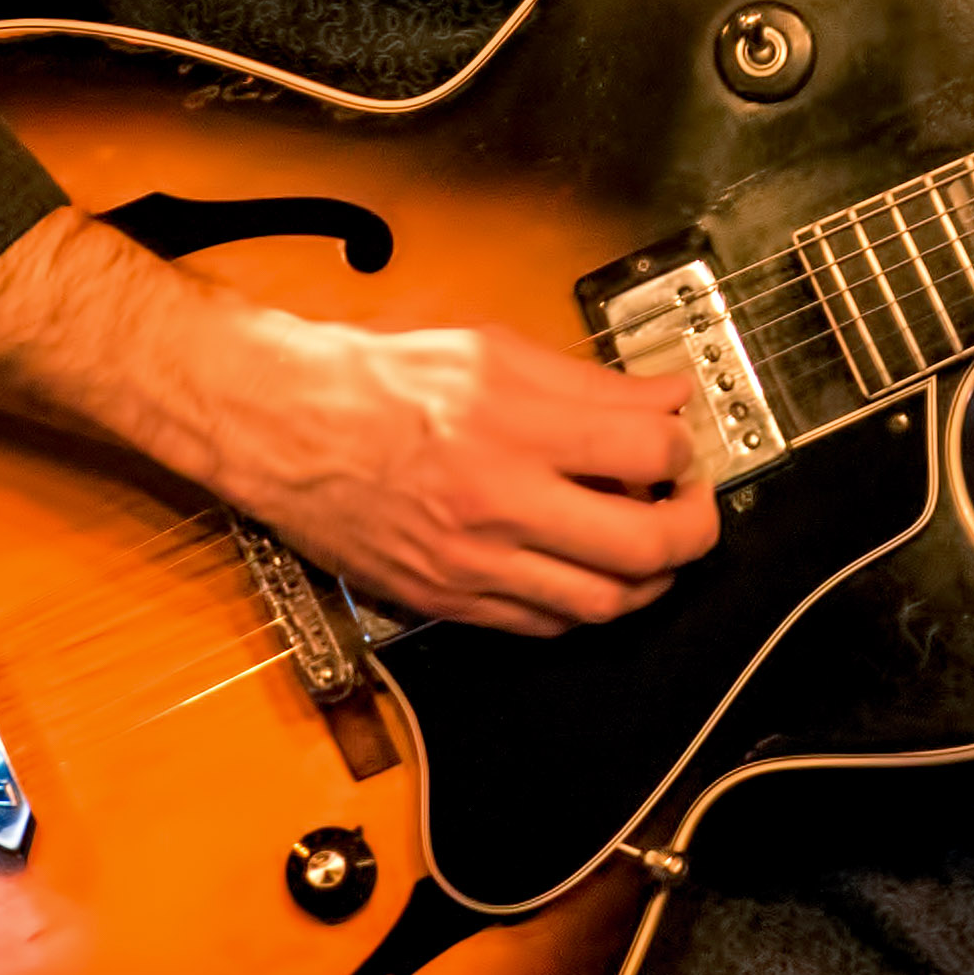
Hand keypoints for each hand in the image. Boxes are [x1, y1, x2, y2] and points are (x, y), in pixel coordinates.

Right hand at [200, 310, 721, 636]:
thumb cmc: (374, 377)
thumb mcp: (491, 348)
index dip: (684, 447)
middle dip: (695, 528)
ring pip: (603, 602)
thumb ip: (587, 381)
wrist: (278, 424)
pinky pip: (543, 626)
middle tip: (694, 505)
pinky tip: (589, 572)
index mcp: (513, 426)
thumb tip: (664, 396)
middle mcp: (496, 501)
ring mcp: (469, 561)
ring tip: (652, 543)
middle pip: (644, 545)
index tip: (680, 442)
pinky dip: (585, 605)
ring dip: (650, 577)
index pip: (649, 450)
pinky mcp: (443, 598)